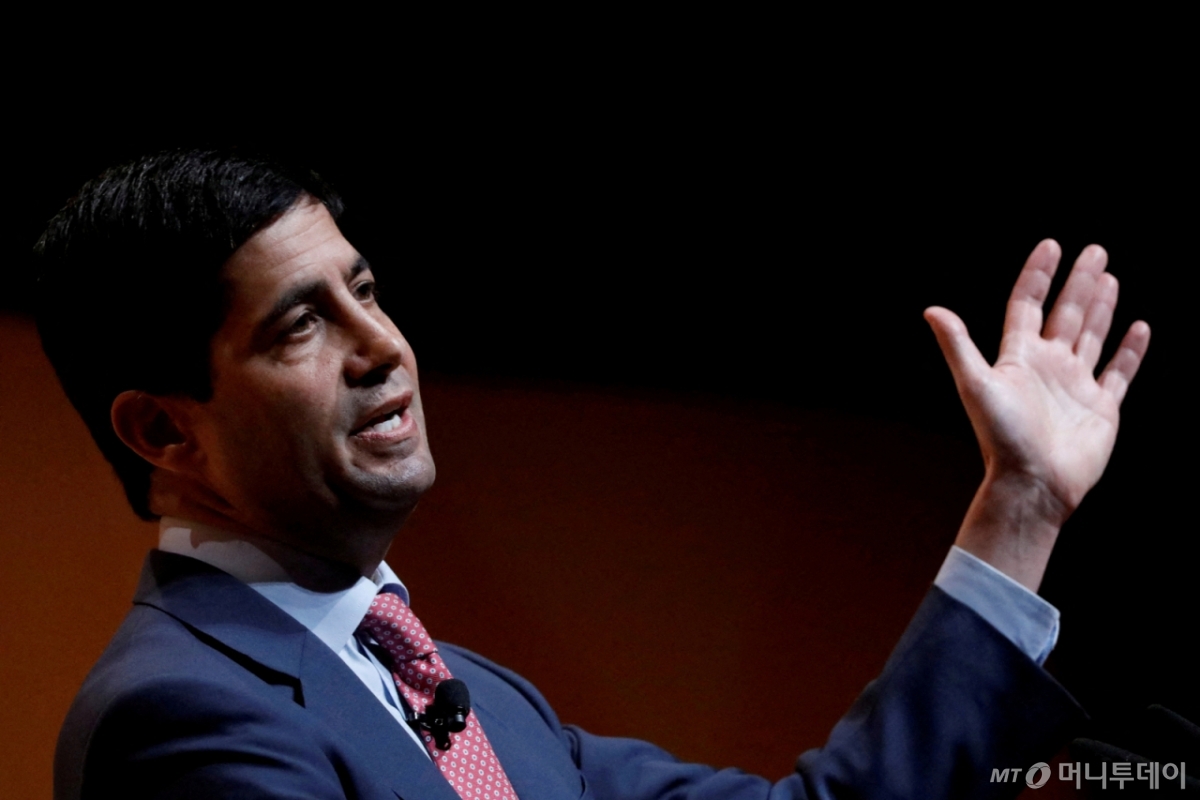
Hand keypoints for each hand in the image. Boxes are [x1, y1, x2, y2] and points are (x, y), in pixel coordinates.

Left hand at [923, 240, 1149, 590]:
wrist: (1033, 483)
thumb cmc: (1002, 436)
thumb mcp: (975, 384)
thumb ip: (957, 345)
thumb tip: (931, 310)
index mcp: (1018, 357)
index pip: (1028, 305)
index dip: (1038, 276)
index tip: (1050, 246)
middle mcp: (1048, 367)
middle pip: (1066, 314)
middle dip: (1079, 282)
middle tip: (1095, 250)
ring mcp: (1076, 385)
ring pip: (1092, 336)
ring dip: (1101, 307)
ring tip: (1109, 277)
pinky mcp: (1101, 407)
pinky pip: (1120, 371)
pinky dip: (1130, 350)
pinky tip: (1139, 326)